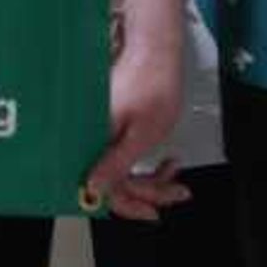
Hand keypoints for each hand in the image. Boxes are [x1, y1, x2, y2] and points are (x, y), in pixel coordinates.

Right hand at [79, 31, 192, 221]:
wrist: (154, 52)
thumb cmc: (151, 86)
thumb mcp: (141, 133)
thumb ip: (116, 164)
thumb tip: (93, 190)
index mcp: (93, 140)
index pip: (103, 188)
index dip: (129, 205)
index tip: (153, 213)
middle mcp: (90, 137)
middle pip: (116, 181)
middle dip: (150, 189)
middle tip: (177, 191)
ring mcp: (99, 131)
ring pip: (122, 169)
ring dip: (152, 177)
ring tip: (174, 170)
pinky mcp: (107, 126)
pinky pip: (123, 153)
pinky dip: (145, 160)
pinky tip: (165, 158)